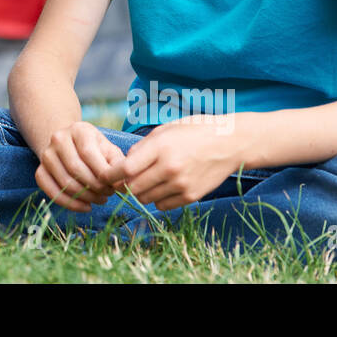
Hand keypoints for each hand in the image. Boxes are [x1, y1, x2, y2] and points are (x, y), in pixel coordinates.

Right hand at [35, 122, 126, 211]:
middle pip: (76, 169)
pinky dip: (70, 203)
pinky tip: (85, 206)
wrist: (70, 145)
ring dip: (85, 197)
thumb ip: (117, 164)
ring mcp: (46, 154)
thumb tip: (123, 184)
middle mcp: (58, 138)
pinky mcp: (39, 170)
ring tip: (99, 200)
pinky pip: (51, 191)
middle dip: (95, 188)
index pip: (88, 154)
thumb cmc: (95, 149)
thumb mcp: (108, 149)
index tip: (114, 186)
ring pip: (65, 182)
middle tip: (108, 195)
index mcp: (79, 129)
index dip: (102, 174)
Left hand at [106, 115, 245, 209]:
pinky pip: (162, 205)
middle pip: (133, 187)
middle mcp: (170, 168)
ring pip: (146, 199)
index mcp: (160, 148)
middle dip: (125, 185)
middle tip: (127, 179)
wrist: (229, 143)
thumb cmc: (194, 131)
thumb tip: (123, 164)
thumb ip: (142, 147)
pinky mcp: (191, 196)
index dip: (111, 175)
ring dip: (141, 192)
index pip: (125, 169)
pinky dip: (158, 199)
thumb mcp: (165, 130)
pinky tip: (163, 186)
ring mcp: (181, 184)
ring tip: (148, 180)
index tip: (106, 175)